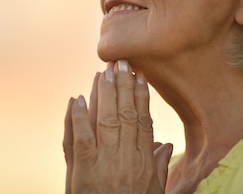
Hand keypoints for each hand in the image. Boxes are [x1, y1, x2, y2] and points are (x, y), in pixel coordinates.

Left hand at [63, 60, 172, 193]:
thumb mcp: (153, 192)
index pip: (144, 122)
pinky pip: (79, 140)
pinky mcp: (81, 172)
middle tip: (121, 63)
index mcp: (144, 163)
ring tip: (104, 71)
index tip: (140, 77)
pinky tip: (77, 99)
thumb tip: (165, 145)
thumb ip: (159, 169)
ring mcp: (103, 165)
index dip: (142, 98)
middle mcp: (126, 160)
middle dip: (123, 87)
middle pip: (126, 115)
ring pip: (106, 121)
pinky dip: (77, 118)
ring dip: (104, 94)